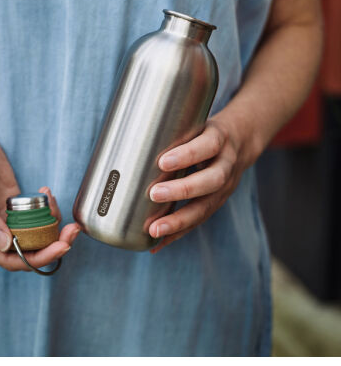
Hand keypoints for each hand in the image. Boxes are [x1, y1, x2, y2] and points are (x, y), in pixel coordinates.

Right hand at [0, 126, 80, 270]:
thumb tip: (5, 243)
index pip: (9, 259)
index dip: (36, 258)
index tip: (59, 247)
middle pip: (26, 251)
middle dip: (51, 245)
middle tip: (71, 232)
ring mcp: (3, 219)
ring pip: (33, 235)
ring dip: (50, 225)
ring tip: (54, 203)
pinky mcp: (13, 206)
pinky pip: (34, 218)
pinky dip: (45, 210)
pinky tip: (46, 194)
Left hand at [147, 113, 258, 252]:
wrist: (241, 140)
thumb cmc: (203, 131)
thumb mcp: (194, 122)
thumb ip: (170, 131)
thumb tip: (123, 137)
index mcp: (220, 139)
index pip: (208, 145)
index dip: (188, 155)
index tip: (163, 162)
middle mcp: (226, 164)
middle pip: (211, 180)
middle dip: (183, 190)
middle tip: (154, 194)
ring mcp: (225, 187)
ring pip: (206, 207)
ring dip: (179, 221)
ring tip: (154, 230)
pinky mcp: (217, 203)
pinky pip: (198, 220)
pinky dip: (177, 234)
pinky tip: (156, 243)